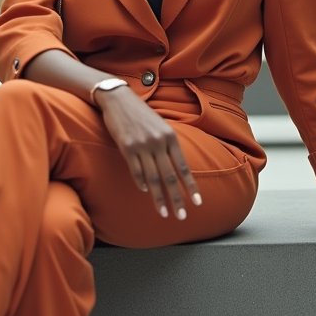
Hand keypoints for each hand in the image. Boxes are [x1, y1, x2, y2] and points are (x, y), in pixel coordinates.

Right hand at [97, 88, 201, 220]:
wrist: (118, 98)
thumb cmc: (141, 113)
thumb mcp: (161, 126)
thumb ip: (168, 146)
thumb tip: (177, 169)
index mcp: (170, 137)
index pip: (184, 167)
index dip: (191, 186)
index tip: (198, 202)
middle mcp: (158, 142)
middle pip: (170, 177)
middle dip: (176, 198)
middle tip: (181, 216)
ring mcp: (142, 145)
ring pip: (153, 178)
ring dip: (159, 198)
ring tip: (163, 212)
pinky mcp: (126, 147)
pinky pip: (136, 171)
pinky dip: (141, 183)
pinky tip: (145, 191)